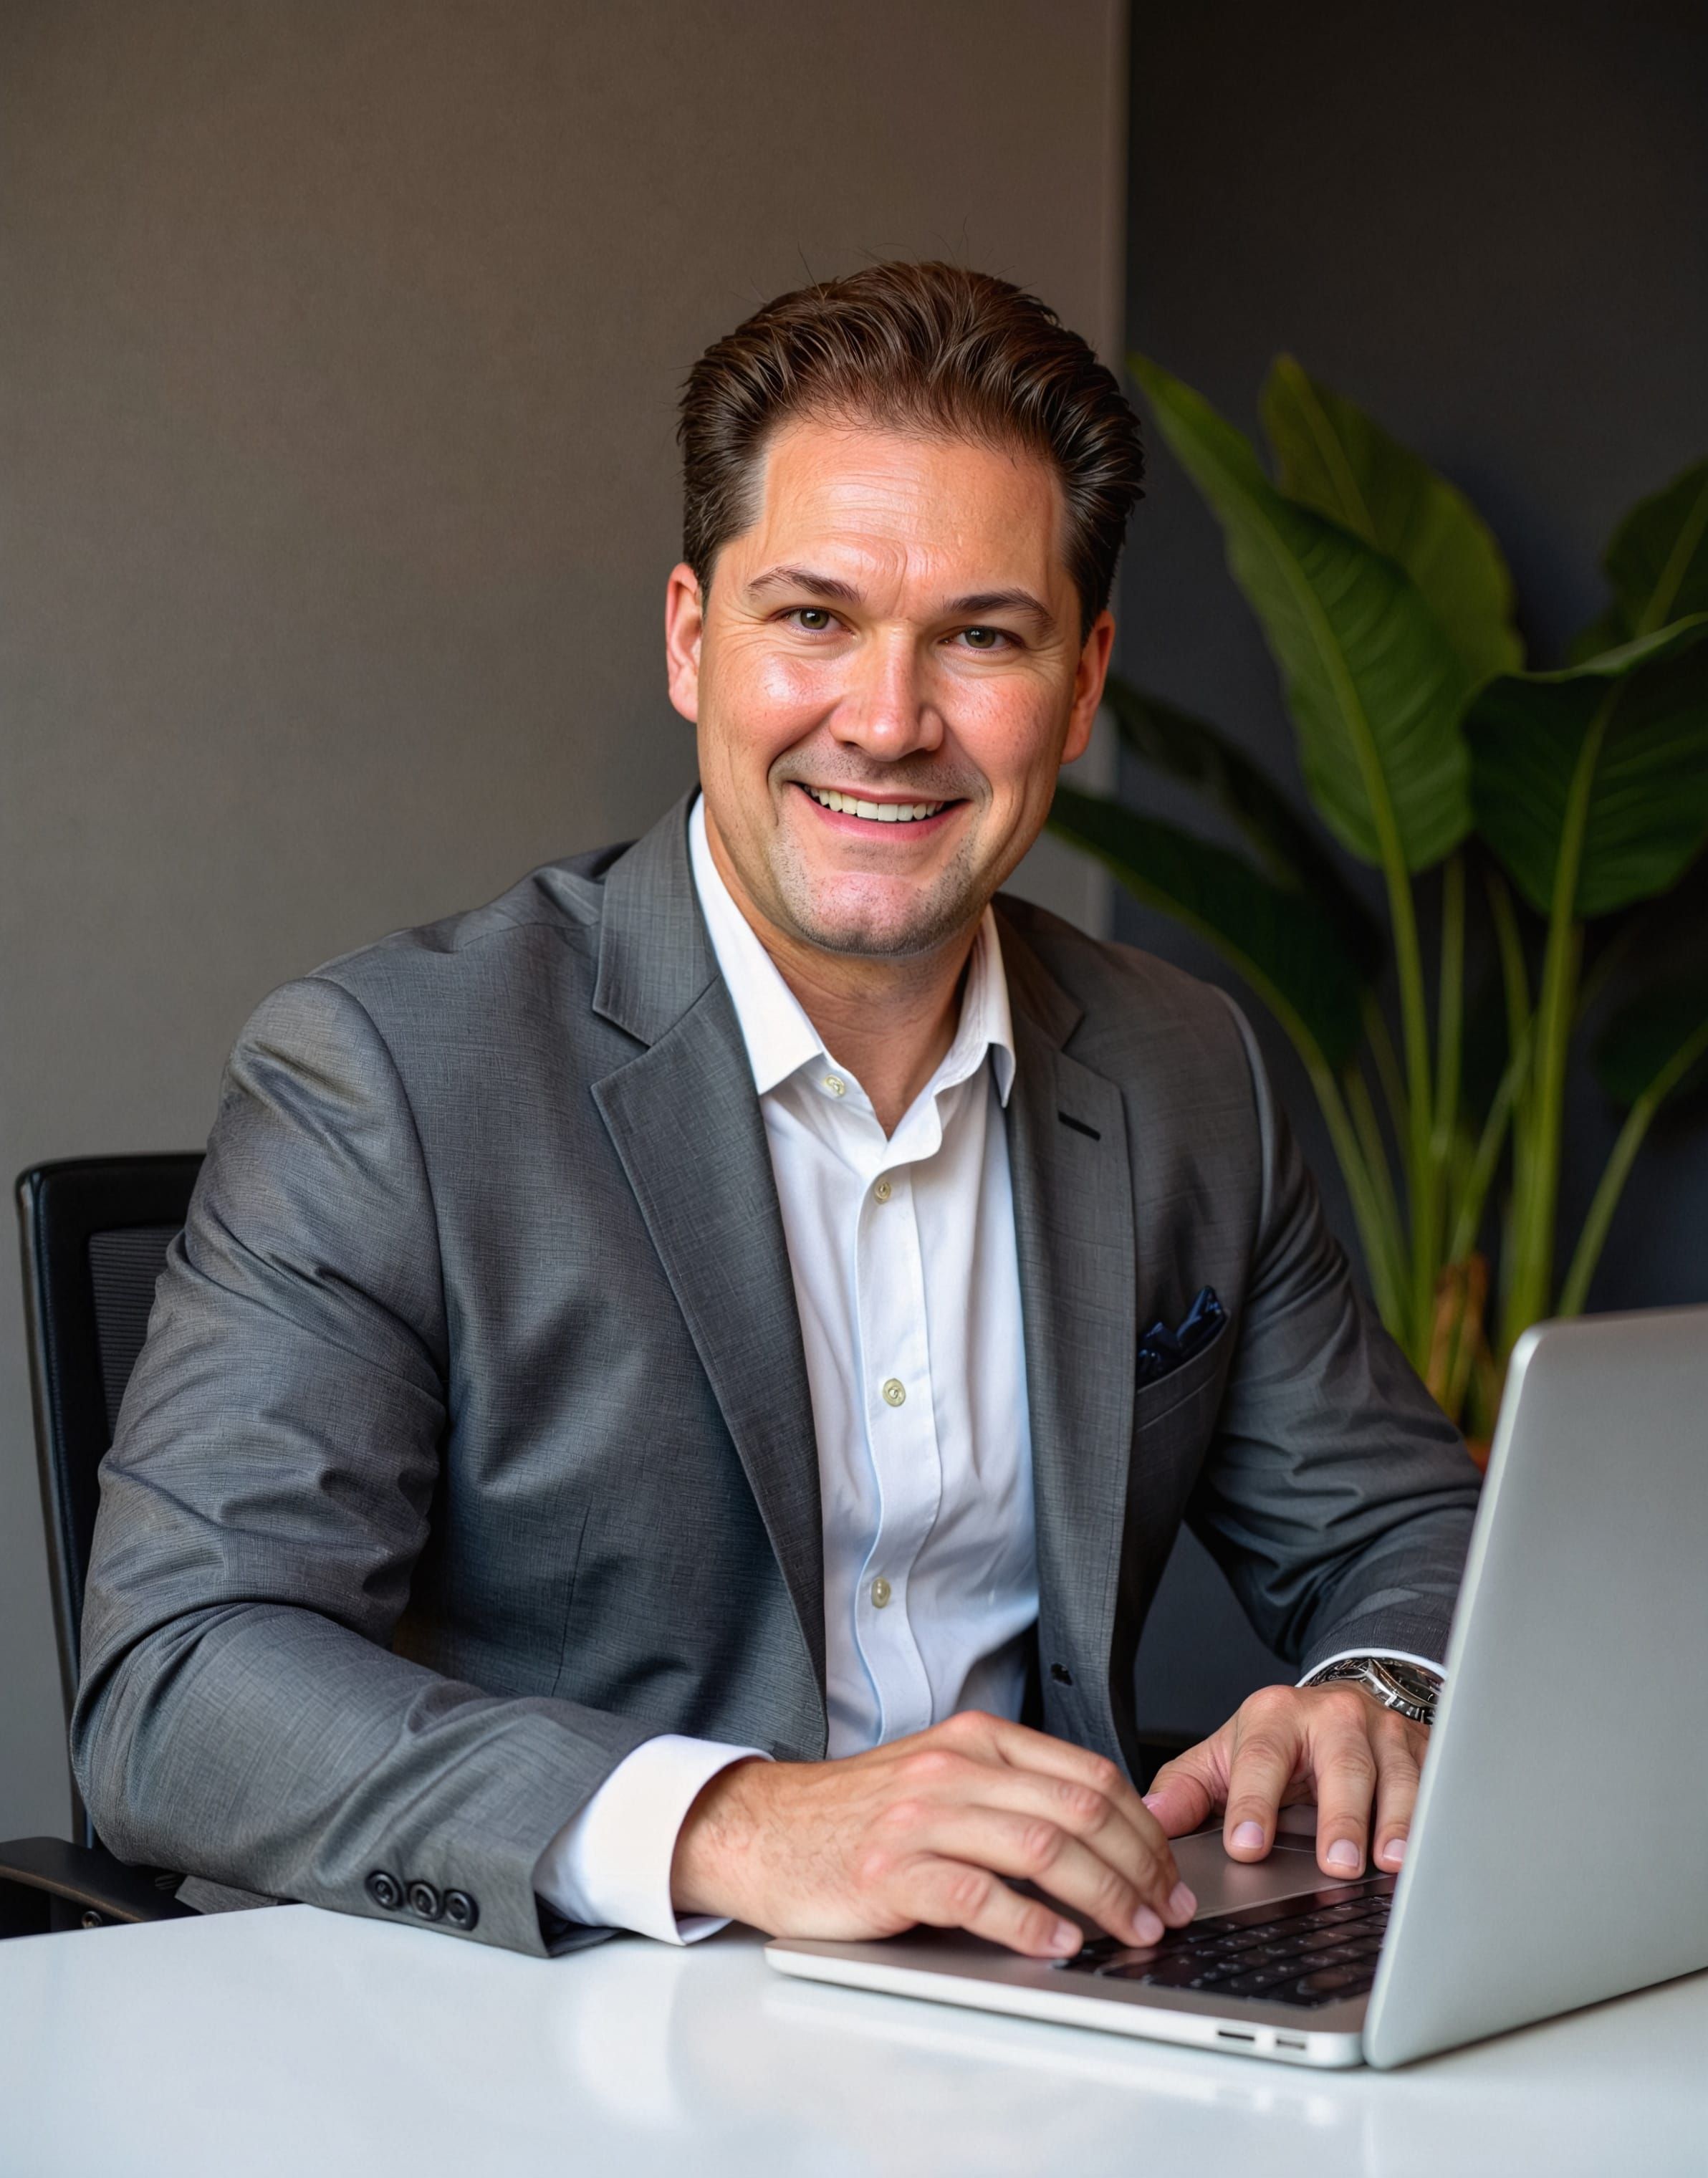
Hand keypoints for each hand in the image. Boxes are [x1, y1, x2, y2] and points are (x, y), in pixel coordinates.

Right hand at [671, 1710, 1196, 1958]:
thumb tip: (1105, 1840)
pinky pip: (978, 1894)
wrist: (764, 1829)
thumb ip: (1012, 1793)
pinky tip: (1057, 1944)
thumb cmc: (858, 1815)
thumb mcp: (942, 1779)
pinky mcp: (891, 1870)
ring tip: (1131, 1931)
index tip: (1169, 1873)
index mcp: (977, 1739)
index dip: (1145, 1828)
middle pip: (1078, 1810)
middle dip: (1139, 1866)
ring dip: (1102, 1897)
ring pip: (1041, 1847)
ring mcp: (921, 1817)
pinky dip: (1028, 1923)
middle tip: (1166, 1910)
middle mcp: (954, 1768)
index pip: (1089, 1775)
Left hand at [1141, 1682, 1428, 1880]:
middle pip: (1341, 1763)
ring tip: (1390, 1862)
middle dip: (1339, 1815)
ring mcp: (1385, 1732)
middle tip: (1336, 1864)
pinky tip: (1436, 1850)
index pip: (1262, 1759)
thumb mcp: (1225, 1756)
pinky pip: (1437, 1784)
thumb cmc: (1279, 1742)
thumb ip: (1187, 1788)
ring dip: (1397, 1820)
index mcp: (1275, 1716)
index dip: (1254, 1802)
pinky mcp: (1425, 1750)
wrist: (1338, 1705)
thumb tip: (1151, 1821)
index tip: (1246, 1845)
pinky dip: (1438, 1818)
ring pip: (1397, 1774)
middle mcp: (1335, 1716)